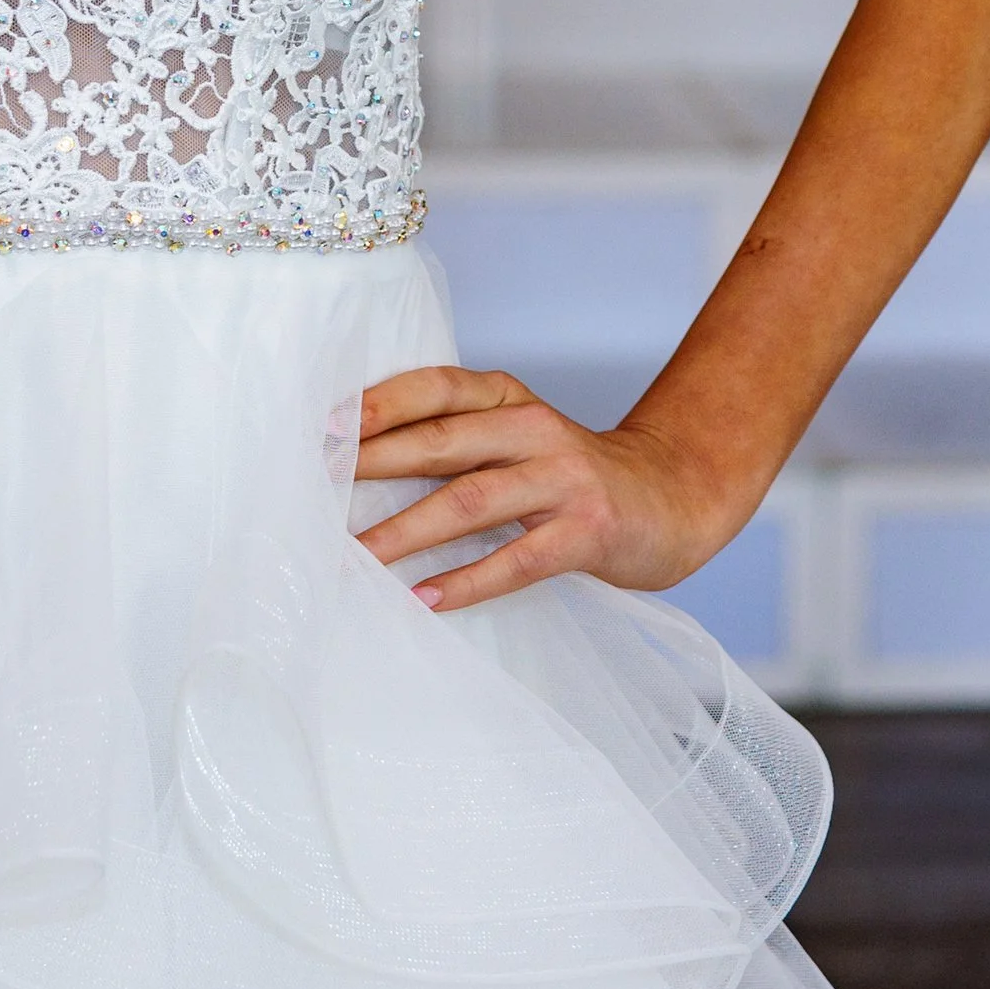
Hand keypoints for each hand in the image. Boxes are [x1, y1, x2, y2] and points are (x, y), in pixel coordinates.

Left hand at [351, 367, 734, 614]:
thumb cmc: (569, 472)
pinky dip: (466, 582)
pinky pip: (515, 561)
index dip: (380, 404)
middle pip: (443, 440)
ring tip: (355, 558)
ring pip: (470, 501)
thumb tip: (356, 459)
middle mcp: (534, 429)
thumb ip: (457, 435)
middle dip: (375, 462)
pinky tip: (423, 600)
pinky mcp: (584, 533)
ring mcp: (562, 481)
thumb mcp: (517, 434)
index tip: (325, 426)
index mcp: (509, 398)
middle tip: (319, 487)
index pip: (437, 388)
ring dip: (406, 532)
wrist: (671, 498)